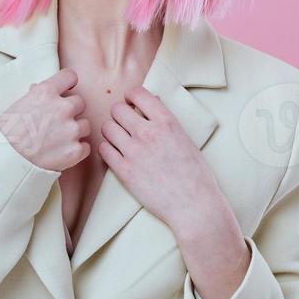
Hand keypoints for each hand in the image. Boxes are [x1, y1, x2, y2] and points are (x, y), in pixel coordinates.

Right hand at [0, 68, 90, 171]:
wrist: (5, 160)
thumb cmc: (7, 133)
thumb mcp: (17, 105)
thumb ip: (35, 95)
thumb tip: (39, 88)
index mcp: (46, 92)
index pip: (70, 76)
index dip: (68, 84)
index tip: (66, 91)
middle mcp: (62, 107)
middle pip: (79, 103)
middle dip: (70, 112)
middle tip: (56, 123)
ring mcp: (71, 129)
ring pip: (85, 125)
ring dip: (75, 131)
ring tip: (57, 140)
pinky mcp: (76, 150)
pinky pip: (85, 146)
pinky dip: (76, 150)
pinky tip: (61, 152)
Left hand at [98, 86, 227, 234]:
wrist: (193, 204)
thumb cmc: (195, 174)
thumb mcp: (185, 138)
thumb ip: (165, 120)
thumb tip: (151, 102)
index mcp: (166, 121)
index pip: (138, 93)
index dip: (131, 97)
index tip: (132, 104)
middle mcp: (148, 133)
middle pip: (117, 109)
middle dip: (119, 115)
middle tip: (125, 125)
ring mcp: (134, 152)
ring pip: (107, 128)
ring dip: (112, 131)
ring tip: (120, 140)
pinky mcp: (124, 171)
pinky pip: (103, 150)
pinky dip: (108, 150)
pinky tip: (117, 155)